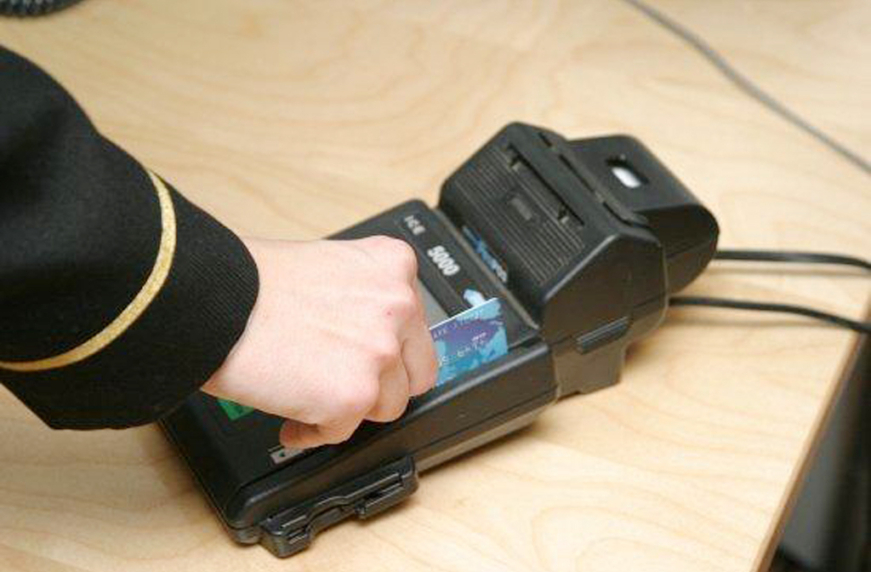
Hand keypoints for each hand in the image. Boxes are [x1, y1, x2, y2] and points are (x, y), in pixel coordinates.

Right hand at [201, 237, 437, 448]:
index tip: (374, 358)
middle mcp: (397, 307)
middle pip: (414, 369)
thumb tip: (366, 335)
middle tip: (353, 387)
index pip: (415, 323)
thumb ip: (360, 297)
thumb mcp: (326, 263)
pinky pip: (343, 432)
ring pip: (388, 406)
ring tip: (315, 401)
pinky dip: (315, 432)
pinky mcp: (353, 396)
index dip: (391, 347)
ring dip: (351, 409)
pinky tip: (293, 422)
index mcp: (392, 266)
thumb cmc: (250, 279)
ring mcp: (379, 353)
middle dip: (385, 383)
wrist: (214, 300)